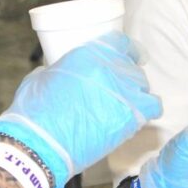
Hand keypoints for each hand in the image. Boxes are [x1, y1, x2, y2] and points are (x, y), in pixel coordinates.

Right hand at [0, 31, 161, 187]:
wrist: (39, 146)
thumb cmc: (34, 114)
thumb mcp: (40, 79)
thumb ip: (56, 70)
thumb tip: (58, 73)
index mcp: (88, 54)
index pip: (120, 42)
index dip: (126, 49)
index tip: (128, 55)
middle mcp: (109, 68)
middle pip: (131, 65)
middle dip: (126, 74)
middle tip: (117, 85)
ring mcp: (122, 93)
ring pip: (142, 84)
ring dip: (135, 91)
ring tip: (123, 102)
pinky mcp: (130, 118)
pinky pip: (153, 106)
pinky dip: (148, 108)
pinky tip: (138, 113)